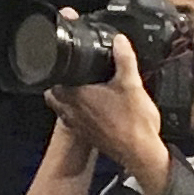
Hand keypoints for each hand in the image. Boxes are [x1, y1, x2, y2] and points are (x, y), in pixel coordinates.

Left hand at [43, 34, 171, 194]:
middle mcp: (69, 110)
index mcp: (75, 95)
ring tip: (82, 82)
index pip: (52, 72)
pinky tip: (92, 102)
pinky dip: (76, 107)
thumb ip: (124, 59)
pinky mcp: (84, 133)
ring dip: (67, 92)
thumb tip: (119, 40)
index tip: (61, 51)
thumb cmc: (135, 123)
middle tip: (72, 67)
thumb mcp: (132, 85)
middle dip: (59, 76)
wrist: (141, 154)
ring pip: (60, 103)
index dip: (54, 59)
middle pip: (52, 88)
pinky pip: (71, 115)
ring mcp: (75, 123)